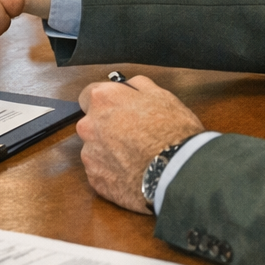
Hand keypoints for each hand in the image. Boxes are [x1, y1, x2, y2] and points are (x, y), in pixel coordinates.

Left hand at [75, 75, 204, 213]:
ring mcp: (90, 154)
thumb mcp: (162, 96)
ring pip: (95, 149)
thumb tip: (129, 85)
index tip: (117, 109)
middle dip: (107, 128)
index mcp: (103, 100)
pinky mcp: (95, 179)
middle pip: (91, 124)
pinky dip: (113, 173)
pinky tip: (132, 173)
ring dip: (109, 152)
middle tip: (133, 135)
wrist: (176, 173)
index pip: (89, 95)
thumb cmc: (171, 133)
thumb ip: (137, 86)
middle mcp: (89, 125)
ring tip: (136, 158)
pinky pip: (100, 172)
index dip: (106, 103)